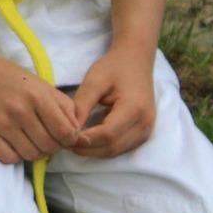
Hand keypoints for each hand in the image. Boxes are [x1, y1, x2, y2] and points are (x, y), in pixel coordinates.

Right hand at [0, 48, 82, 164]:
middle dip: (51, 147)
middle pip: (49, 147)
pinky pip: (9, 158)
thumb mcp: (39, 83)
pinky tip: (11, 143)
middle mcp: (20, 110)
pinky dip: (14, 155)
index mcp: (38, 96)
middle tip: (43, 138)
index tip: (62, 137)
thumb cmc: (6, 76)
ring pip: (30, 155)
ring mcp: (1, 123)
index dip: (69, 139)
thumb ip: (62, 105)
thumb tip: (77, 130)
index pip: (66, 132)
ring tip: (27, 140)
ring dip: (33, 152)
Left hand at [67, 40, 157, 157]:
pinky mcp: (143, 133)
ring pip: (117, 151)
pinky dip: (104, 148)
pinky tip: (88, 142)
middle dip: (88, 149)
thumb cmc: (114, 67)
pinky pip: (122, 147)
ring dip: (95, 152)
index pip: (107, 134)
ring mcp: (147, 130)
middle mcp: (145, 124)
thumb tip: (70, 128)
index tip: (65, 138)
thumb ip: (82, 104)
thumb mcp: (94, 81)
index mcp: (134, 109)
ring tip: (73, 143)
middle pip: (113, 147)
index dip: (85, 140)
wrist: (136, 60)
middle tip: (65, 144)